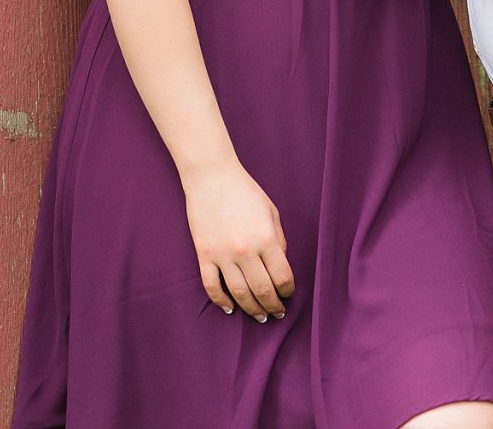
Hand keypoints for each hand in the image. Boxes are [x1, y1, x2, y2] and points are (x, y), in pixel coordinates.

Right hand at [182, 161, 294, 320]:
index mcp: (266, 239)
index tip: (288, 294)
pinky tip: (229, 308)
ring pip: (239, 293)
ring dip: (251, 309)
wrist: (210, 176)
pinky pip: (211, 286)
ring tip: (259, 316)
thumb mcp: (271, 212)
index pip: (282, 277)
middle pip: (263, 291)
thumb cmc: (244, 190)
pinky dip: (220, 301)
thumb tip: (280, 264)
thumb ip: (279, 240)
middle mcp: (245, 250)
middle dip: (273, 306)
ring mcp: (222, 254)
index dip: (288, 291)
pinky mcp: (204, 254)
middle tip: (277, 313)